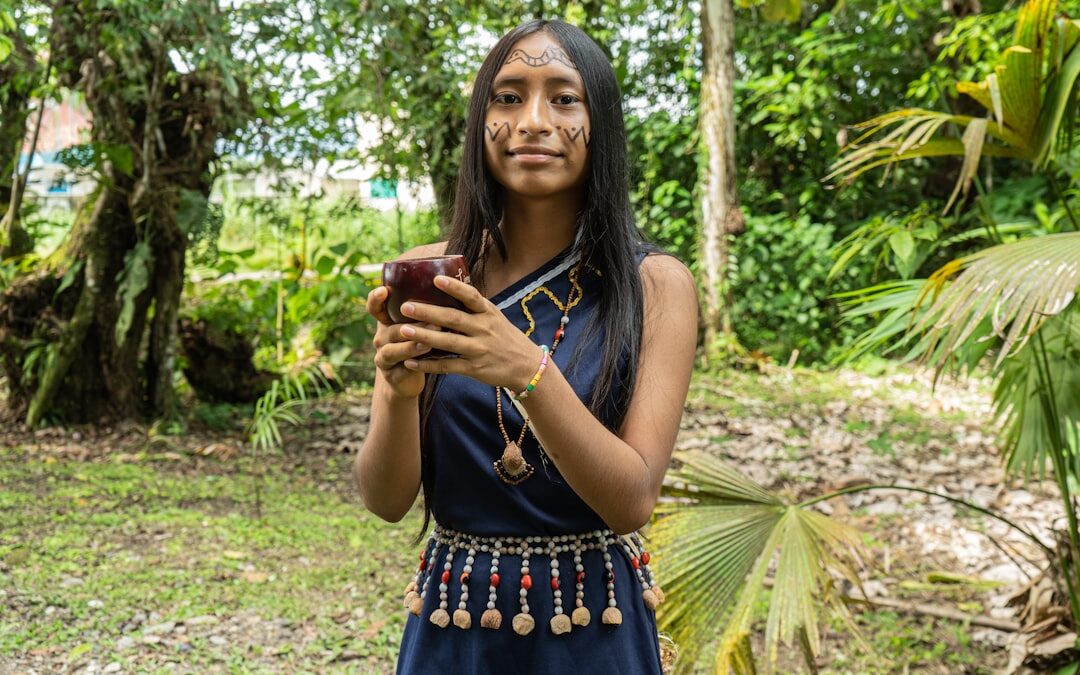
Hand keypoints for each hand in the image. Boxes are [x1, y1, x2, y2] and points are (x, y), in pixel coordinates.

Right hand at [366, 286, 431, 398]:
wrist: (408, 378)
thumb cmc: (418, 344)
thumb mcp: (419, 326)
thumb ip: (427, 311)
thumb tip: (452, 286)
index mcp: (387, 322)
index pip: (375, 307)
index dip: (376, 298)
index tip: (384, 290)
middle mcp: (381, 337)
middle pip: (391, 329)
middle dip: (413, 325)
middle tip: (435, 321)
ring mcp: (383, 356)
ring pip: (393, 349)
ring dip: (412, 345)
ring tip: (429, 343)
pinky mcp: (391, 374)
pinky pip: (401, 367)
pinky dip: (414, 363)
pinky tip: (427, 361)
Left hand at [397, 275, 540, 390]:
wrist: (526, 366)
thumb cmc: (505, 337)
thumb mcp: (494, 317)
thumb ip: (474, 306)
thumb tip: (450, 286)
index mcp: (488, 313)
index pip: (471, 296)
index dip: (454, 287)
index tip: (436, 279)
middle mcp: (483, 329)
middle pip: (453, 319)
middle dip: (427, 312)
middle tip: (405, 306)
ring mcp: (478, 350)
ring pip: (447, 343)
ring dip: (423, 337)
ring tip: (402, 331)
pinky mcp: (474, 368)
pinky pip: (447, 366)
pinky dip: (428, 365)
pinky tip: (410, 362)